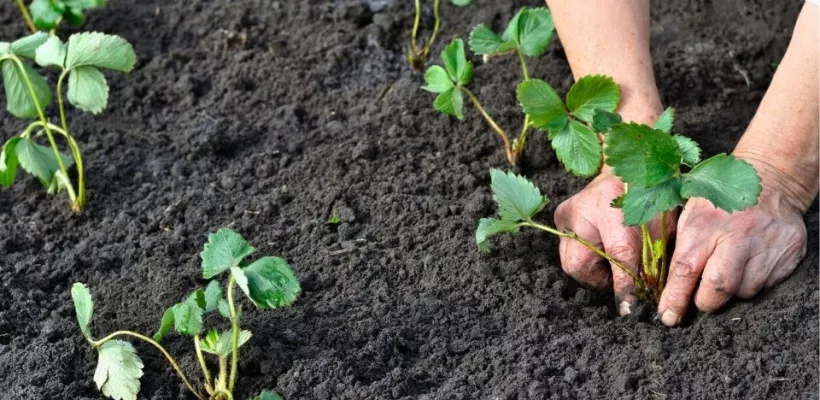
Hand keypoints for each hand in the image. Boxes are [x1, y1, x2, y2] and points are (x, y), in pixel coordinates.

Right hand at [554, 169, 673, 315]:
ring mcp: (566, 213)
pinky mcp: (560, 217)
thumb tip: (653, 296)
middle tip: (619, 278)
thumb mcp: (662, 227)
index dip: (624, 287)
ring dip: (593, 268)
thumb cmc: (652, 197)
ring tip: (612, 261)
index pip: (618, 256)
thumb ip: (655, 259)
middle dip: (600, 279)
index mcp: (614, 206)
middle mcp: (583, 209)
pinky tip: (601, 247)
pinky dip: (586, 255)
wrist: (630, 165)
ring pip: (571, 261)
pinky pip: (568, 249)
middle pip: (580, 265)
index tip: (629, 309)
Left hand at [657, 159, 808, 325]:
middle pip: (719, 287)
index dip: (675, 298)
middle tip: (702, 299)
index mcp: (705, 224)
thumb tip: (660, 283)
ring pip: (745, 291)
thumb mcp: (690, 213)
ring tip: (730, 269)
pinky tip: (751, 264)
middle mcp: (738, 236)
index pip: (685, 269)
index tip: (668, 316)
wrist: (771, 180)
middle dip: (706, 302)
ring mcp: (767, 245)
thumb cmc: (720, 201)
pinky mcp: (790, 252)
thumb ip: (679, 246)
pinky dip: (754, 282)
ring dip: (732, 291)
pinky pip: (768, 284)